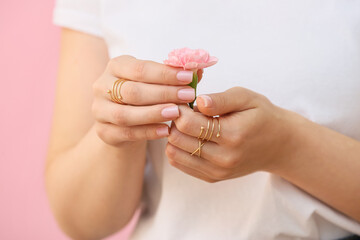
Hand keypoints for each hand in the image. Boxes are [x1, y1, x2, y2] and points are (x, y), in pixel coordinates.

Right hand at [91, 55, 202, 145]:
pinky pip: (125, 133)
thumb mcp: (156, 80)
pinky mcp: (103, 131)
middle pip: (132, 91)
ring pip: (125, 114)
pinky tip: (165, 131)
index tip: (188, 77)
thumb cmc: (144, 94)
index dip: (165, 73)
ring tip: (177, 113)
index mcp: (116, 66)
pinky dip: (147, 132)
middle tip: (188, 96)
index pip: (140, 68)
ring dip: (153, 113)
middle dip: (163, 93)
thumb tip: (198, 67)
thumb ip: (175, 75)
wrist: (124, 119)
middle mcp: (102, 86)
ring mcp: (100, 110)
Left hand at [166, 87, 294, 182]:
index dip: (179, 109)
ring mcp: (217, 171)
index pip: (187, 124)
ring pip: (174, 154)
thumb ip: (220, 99)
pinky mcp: (213, 177)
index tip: (184, 102)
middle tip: (185, 112)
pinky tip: (190, 138)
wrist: (278, 145)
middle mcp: (223, 158)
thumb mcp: (246, 98)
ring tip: (188, 126)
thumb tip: (198, 102)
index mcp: (231, 134)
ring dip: (175, 136)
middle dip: (175, 122)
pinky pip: (181, 164)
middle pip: (177, 139)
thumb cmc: (261, 116)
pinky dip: (179, 149)